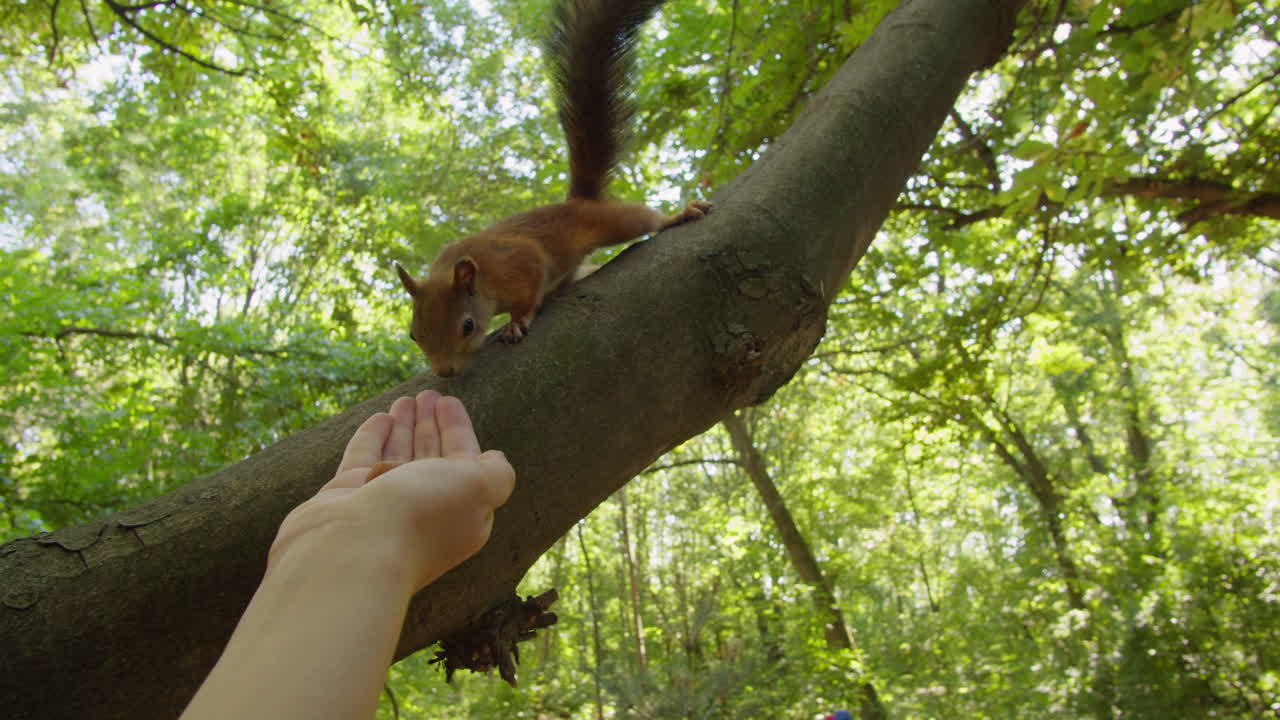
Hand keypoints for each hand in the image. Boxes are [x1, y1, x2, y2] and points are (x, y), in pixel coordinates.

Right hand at [269, 391, 514, 594]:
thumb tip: (496, 461)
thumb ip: (497, 474)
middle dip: (431, 425)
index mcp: (460, 511)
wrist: (353, 548)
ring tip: (405, 399)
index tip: (449, 402)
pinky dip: (374, 436)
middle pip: (431, 457)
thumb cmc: (423, 515)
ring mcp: (383, 504)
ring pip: (398, 455)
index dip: (459, 431)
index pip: (464, 463)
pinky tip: (381, 417)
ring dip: (405, 425)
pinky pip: (364, 458)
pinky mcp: (347, 497)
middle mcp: (423, 509)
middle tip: (427, 394)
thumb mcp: (478, 489)